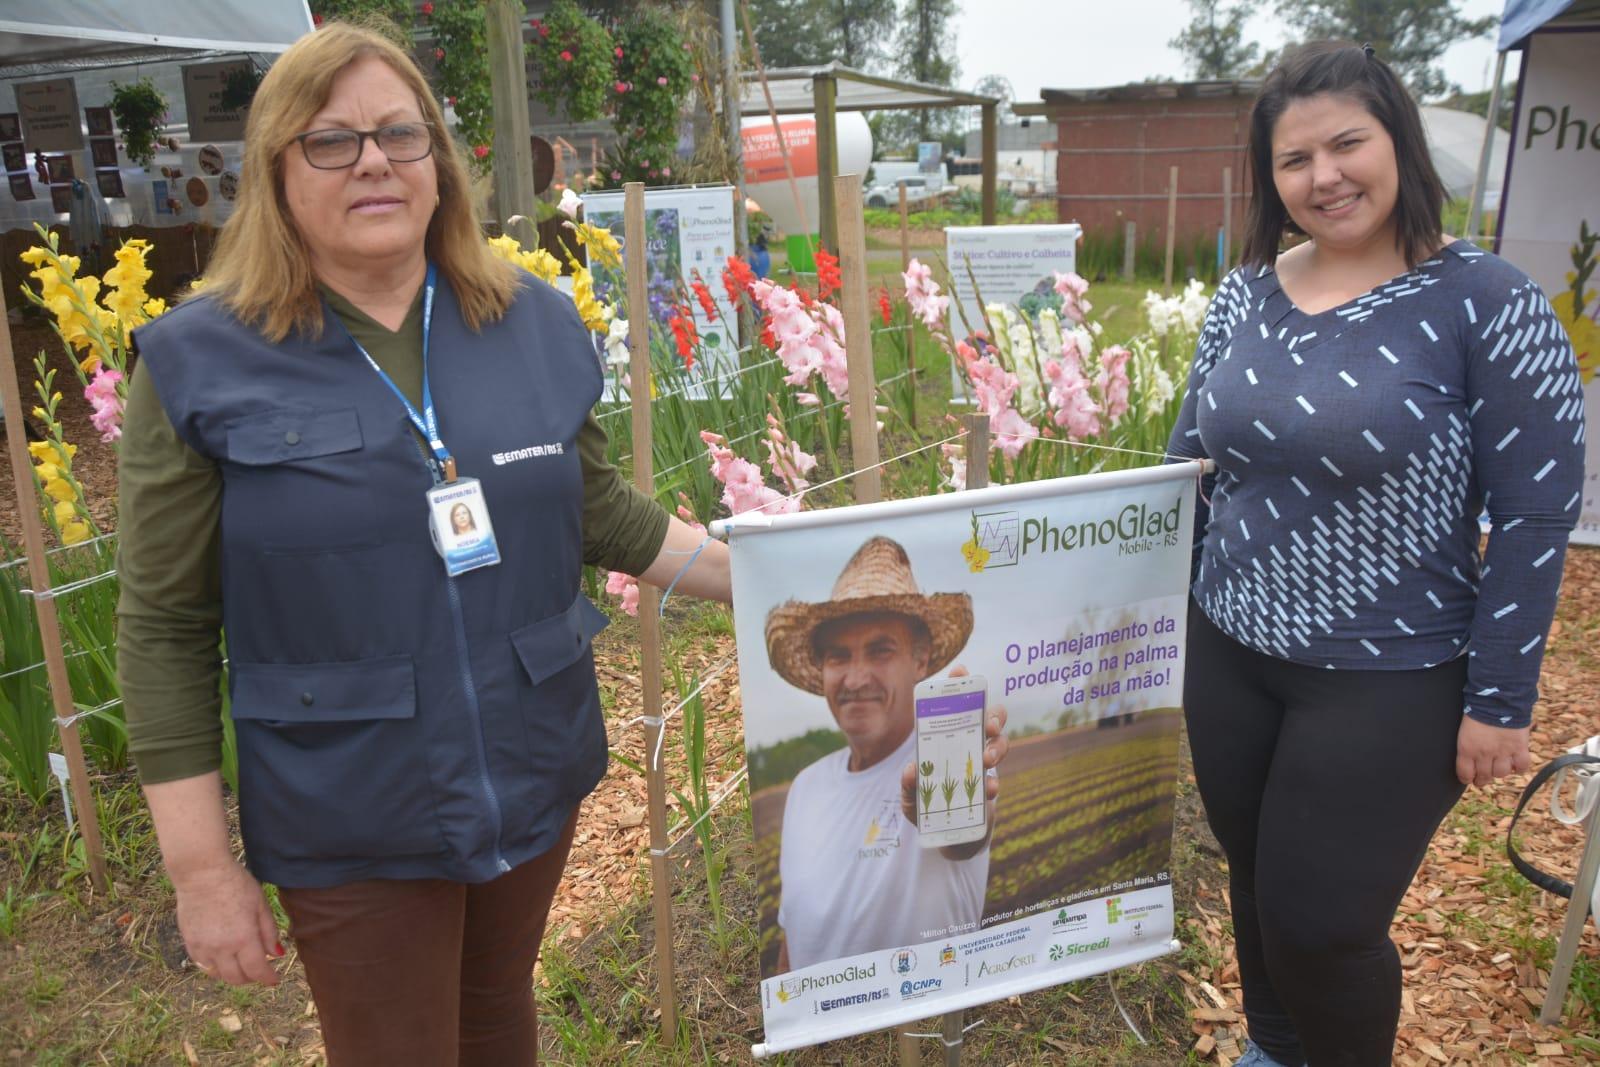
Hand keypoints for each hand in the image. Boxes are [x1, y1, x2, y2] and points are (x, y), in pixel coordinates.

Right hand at [174, 863, 282, 986]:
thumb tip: (277, 954)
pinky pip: (203, 966)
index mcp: (243, 938)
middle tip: (260, 971)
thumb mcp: (260, 904)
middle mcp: (222, 948)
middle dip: (252, 978)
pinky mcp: (189, 943)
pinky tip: (223, 959)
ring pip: (218, 975)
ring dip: (233, 975)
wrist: (202, 874)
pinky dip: (216, 968)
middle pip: (237, 978)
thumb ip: (269, 932)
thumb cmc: (236, 884)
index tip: (275, 979)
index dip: (268, 978)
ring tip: (242, 965)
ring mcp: (203, 947)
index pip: (257, 970)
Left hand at [900, 664, 1009, 827]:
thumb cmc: (926, 808)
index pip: (956, 706)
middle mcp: (968, 745)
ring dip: (998, 746)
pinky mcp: (991, 788)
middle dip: (993, 714)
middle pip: (990, 716)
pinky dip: (994, 782)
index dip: (960, 685)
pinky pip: (998, 777)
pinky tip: (987, 790)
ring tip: (987, 759)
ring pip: (1001, 741)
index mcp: (946, 738)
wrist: (947, 838)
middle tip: (987, 725)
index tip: (961, 670)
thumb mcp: (910, 798)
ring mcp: (983, 765)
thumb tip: (912, 771)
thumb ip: (908, 787)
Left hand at [1455, 716, 1531, 787]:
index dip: (1466, 778)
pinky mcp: (1520, 747)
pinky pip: (1522, 766)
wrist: (1497, 698)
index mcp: (1467, 748)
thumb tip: (1468, 757)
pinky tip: (1515, 763)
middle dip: (1482, 780)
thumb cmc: (1476, 709)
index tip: (1468, 778)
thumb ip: (1467, 745)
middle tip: (1482, 779)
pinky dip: (1519, 767)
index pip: (1464, 773)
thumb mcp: (1463, 729)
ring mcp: (1503, 752)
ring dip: (1499, 772)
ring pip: (1501, 774)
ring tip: (1498, 768)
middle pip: (1484, 777)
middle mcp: (1484, 754)